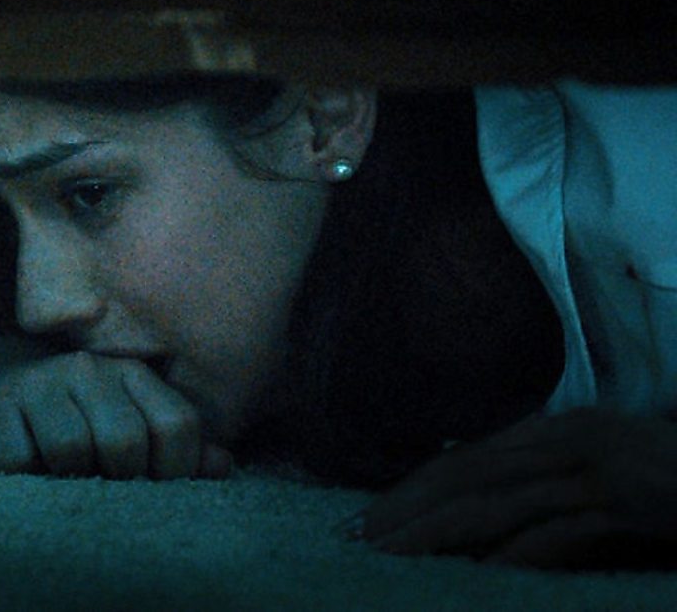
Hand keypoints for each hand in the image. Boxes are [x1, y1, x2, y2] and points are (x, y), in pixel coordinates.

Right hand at [0, 351, 231, 479]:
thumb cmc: (78, 411)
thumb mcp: (129, 416)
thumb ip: (176, 443)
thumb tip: (222, 466)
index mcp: (131, 373)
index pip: (177, 424)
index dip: (176, 469)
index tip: (156, 485)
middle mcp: (88, 370)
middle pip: (125, 441)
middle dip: (121, 476)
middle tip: (106, 481)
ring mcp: (39, 384)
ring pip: (72, 449)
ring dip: (71, 477)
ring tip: (66, 473)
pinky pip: (20, 459)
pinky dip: (27, 474)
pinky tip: (30, 464)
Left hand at [353, 407, 676, 569]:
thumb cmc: (669, 480)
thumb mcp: (595, 477)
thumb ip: (539, 489)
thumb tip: (477, 521)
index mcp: (554, 430)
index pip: (464, 460)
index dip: (411, 489)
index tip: (366, 519)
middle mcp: (566, 439)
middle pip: (467, 476)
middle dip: (406, 508)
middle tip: (357, 537)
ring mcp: (594, 469)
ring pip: (495, 502)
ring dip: (436, 531)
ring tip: (392, 555)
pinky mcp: (625, 502)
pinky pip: (557, 531)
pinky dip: (515, 553)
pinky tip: (479, 573)